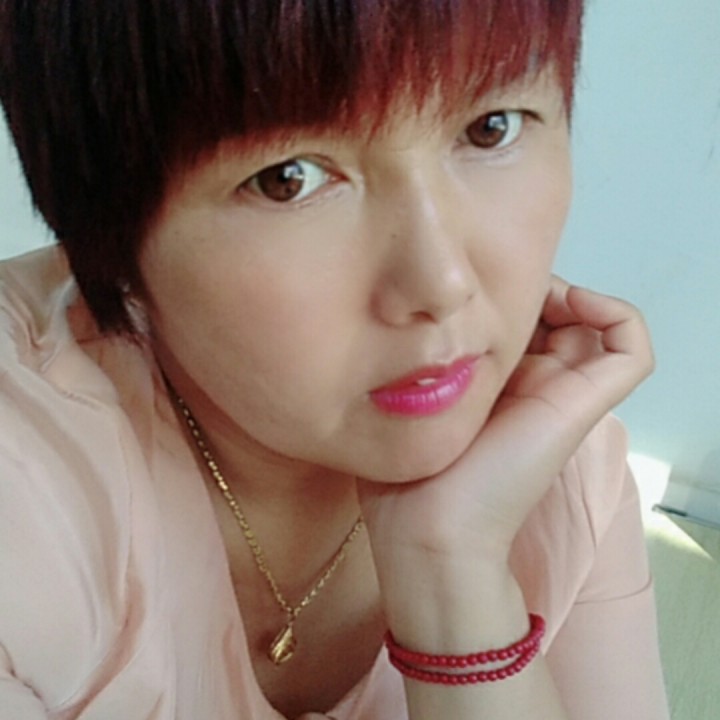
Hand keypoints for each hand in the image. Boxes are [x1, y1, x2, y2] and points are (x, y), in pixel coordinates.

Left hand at [358, 277, 653, 568]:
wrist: (430, 531)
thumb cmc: (408, 476)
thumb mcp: (406, 404)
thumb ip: (416, 367)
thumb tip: (411, 321)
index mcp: (497, 387)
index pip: (519, 321)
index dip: (504, 293)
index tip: (467, 287)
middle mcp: (535, 385)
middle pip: (556, 316)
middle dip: (533, 287)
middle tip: (497, 283)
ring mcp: (564, 393)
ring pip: (593, 325)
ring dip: (570, 292)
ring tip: (531, 290)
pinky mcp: (584, 403)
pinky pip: (631, 347)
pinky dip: (615, 313)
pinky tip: (572, 302)